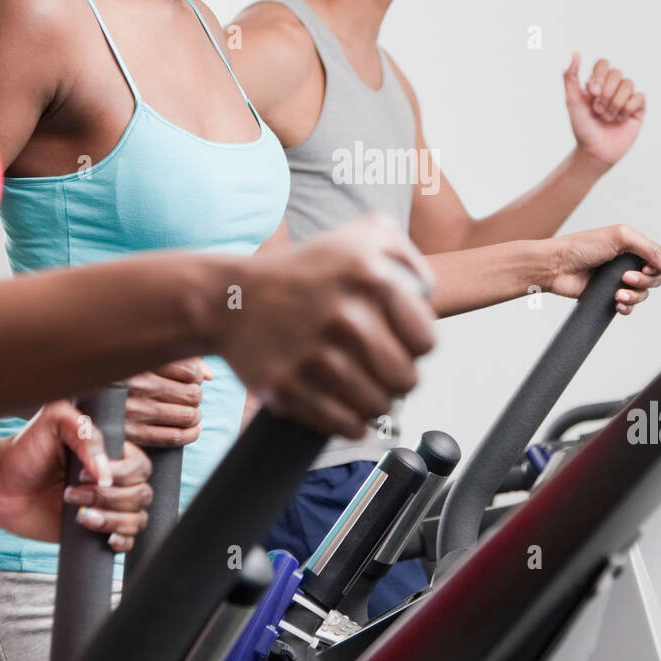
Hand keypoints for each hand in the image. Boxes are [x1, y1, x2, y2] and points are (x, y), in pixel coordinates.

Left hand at [0, 401, 153, 551]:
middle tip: (72, 494)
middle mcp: (111, 479)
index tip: (84, 475)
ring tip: (79, 516)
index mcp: (109, 452)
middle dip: (110, 498)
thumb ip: (86, 433)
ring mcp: (105, 506)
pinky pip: (128, 539)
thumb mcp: (54, 421)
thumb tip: (105, 475)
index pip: (140, 466)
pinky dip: (123, 540)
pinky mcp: (94, 530)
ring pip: (137, 518)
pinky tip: (106, 536)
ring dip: (112, 519)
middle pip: (141, 493)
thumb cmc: (23, 449)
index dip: (120, 475)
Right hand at [125, 358, 207, 448]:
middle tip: (188, 396)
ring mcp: (133, 411)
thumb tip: (209, 376)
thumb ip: (181, 358)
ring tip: (190, 411)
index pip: (189, 371)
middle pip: (191, 394)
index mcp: (139, 360)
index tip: (190, 378)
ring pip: (187, 415)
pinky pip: (174, 436)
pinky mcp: (131, 433)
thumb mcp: (143, 357)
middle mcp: (135, 386)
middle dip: (195, 395)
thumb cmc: (121, 376)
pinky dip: (191, 433)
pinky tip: (193, 429)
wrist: (83, 404)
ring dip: (194, 414)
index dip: (196, 376)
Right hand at [221, 213, 436, 439]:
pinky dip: (349, 421)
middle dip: (395, 377)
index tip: (397, 342)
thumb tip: (428, 294)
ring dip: (373, 400)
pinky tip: (341, 401)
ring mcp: (316, 356)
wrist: (232, 298)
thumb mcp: (362, 235)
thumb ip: (408, 257)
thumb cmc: (302, 271)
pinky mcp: (290, 388)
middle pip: (406, 380)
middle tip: (375, 367)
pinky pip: (346, 426)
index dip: (413, 346)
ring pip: (378, 407)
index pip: (425, 341)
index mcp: (371, 277)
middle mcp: (347, 316)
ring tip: (357, 383)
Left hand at [548, 224, 660, 313]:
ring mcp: (618, 280)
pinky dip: (626, 307)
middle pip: (655, 279)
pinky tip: (615, 303)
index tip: (646, 267)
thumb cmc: (582, 246)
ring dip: (634, 296)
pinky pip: (628, 308)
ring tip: (617, 293)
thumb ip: (651, 250)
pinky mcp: (607, 296)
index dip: (660, 267)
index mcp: (632, 246)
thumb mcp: (621, 237)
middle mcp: (627, 263)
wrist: (556, 266)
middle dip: (643, 282)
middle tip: (624, 278)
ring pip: (643, 295)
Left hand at [564, 53, 645, 167]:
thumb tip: (575, 53)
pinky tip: (621, 120)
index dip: (599, 77)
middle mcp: (613, 87)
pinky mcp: (638, 108)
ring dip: (615, 104)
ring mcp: (626, 97)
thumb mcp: (572, 101)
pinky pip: (638, 97)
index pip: (603, 64)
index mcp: (597, 82)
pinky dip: (627, 109)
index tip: (592, 93)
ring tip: (607, 118)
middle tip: (598, 111)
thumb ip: (571, 77)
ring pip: (628, 84)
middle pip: (616, 73)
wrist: (595, 151)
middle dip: (605, 94)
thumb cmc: (582, 128)